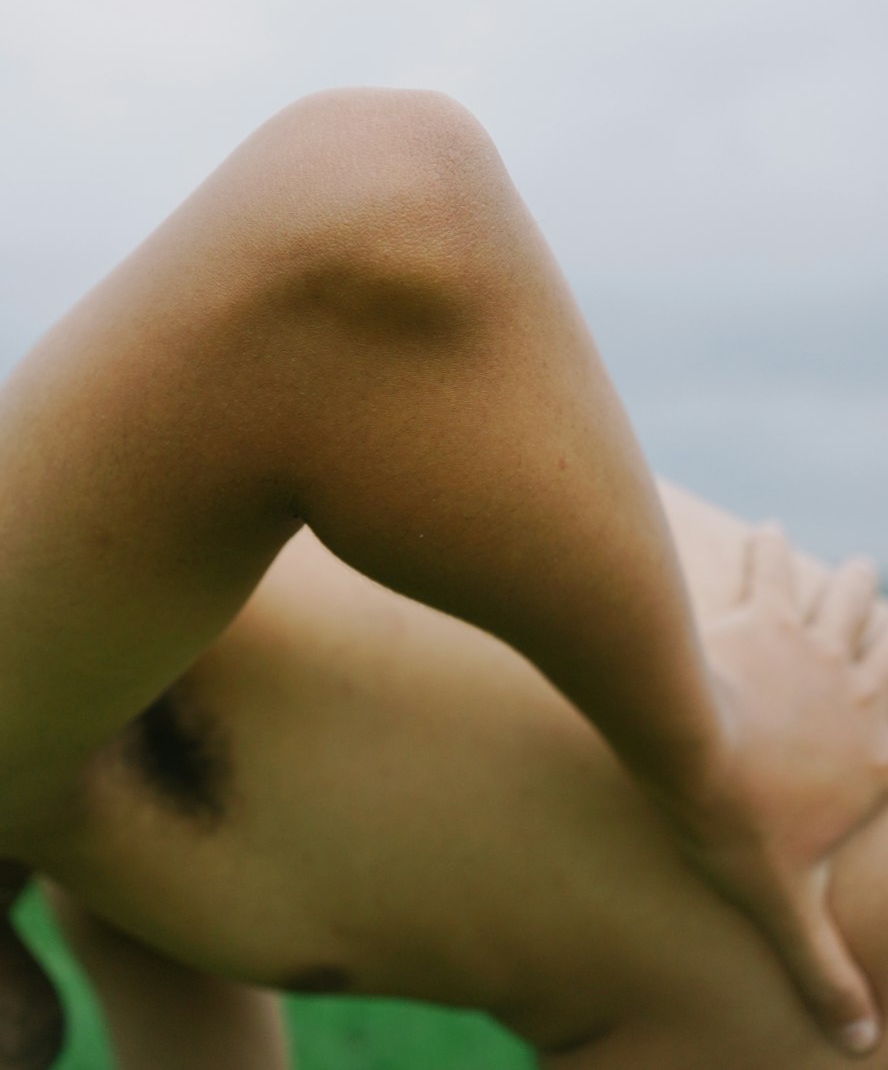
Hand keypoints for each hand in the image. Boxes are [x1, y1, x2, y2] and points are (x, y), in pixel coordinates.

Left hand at [669, 524, 887, 1055]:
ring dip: (848, 583)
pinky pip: (770, 569)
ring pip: (839, 601)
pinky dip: (771, 550)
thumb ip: (820, 968)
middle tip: (880, 596)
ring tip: (851, 566)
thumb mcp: (779, 906)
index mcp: (868, 752)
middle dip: (883, 623)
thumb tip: (861, 1044)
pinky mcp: (757, 612)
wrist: (681, 738)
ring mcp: (807, 645)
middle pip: (880, 647)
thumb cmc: (733, 822)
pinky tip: (768, 531)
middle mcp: (849, 689)